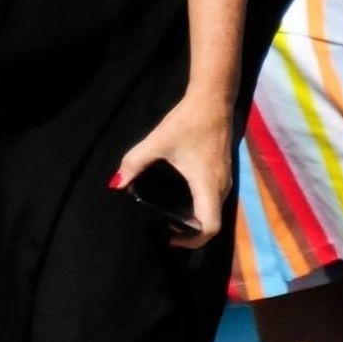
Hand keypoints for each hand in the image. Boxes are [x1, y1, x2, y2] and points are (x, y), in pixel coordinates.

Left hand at [110, 95, 233, 250]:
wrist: (213, 101)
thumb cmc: (188, 122)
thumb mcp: (158, 141)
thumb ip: (135, 162)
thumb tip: (117, 182)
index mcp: (208, 186)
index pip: (210, 227)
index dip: (193, 240)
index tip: (171, 238)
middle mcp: (221, 188)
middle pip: (212, 223)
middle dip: (191, 233)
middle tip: (166, 231)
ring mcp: (225, 180)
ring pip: (214, 211)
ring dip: (196, 220)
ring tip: (171, 219)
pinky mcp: (223, 172)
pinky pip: (214, 200)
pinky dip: (200, 208)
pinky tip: (182, 200)